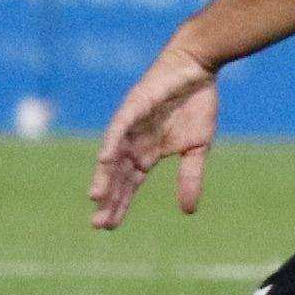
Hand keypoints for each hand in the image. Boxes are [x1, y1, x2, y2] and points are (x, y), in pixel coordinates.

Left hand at [89, 40, 219, 228]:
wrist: (198, 68)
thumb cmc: (197, 104)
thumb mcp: (198, 149)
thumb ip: (190, 178)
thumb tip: (188, 212)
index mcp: (147, 154)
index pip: (129, 184)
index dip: (119, 204)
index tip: (109, 226)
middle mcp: (133, 142)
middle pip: (117, 176)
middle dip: (108, 199)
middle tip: (98, 224)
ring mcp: (131, 125)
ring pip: (114, 155)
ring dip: (105, 176)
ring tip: (96, 198)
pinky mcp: (133, 106)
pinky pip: (119, 128)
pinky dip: (112, 143)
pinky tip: (105, 161)